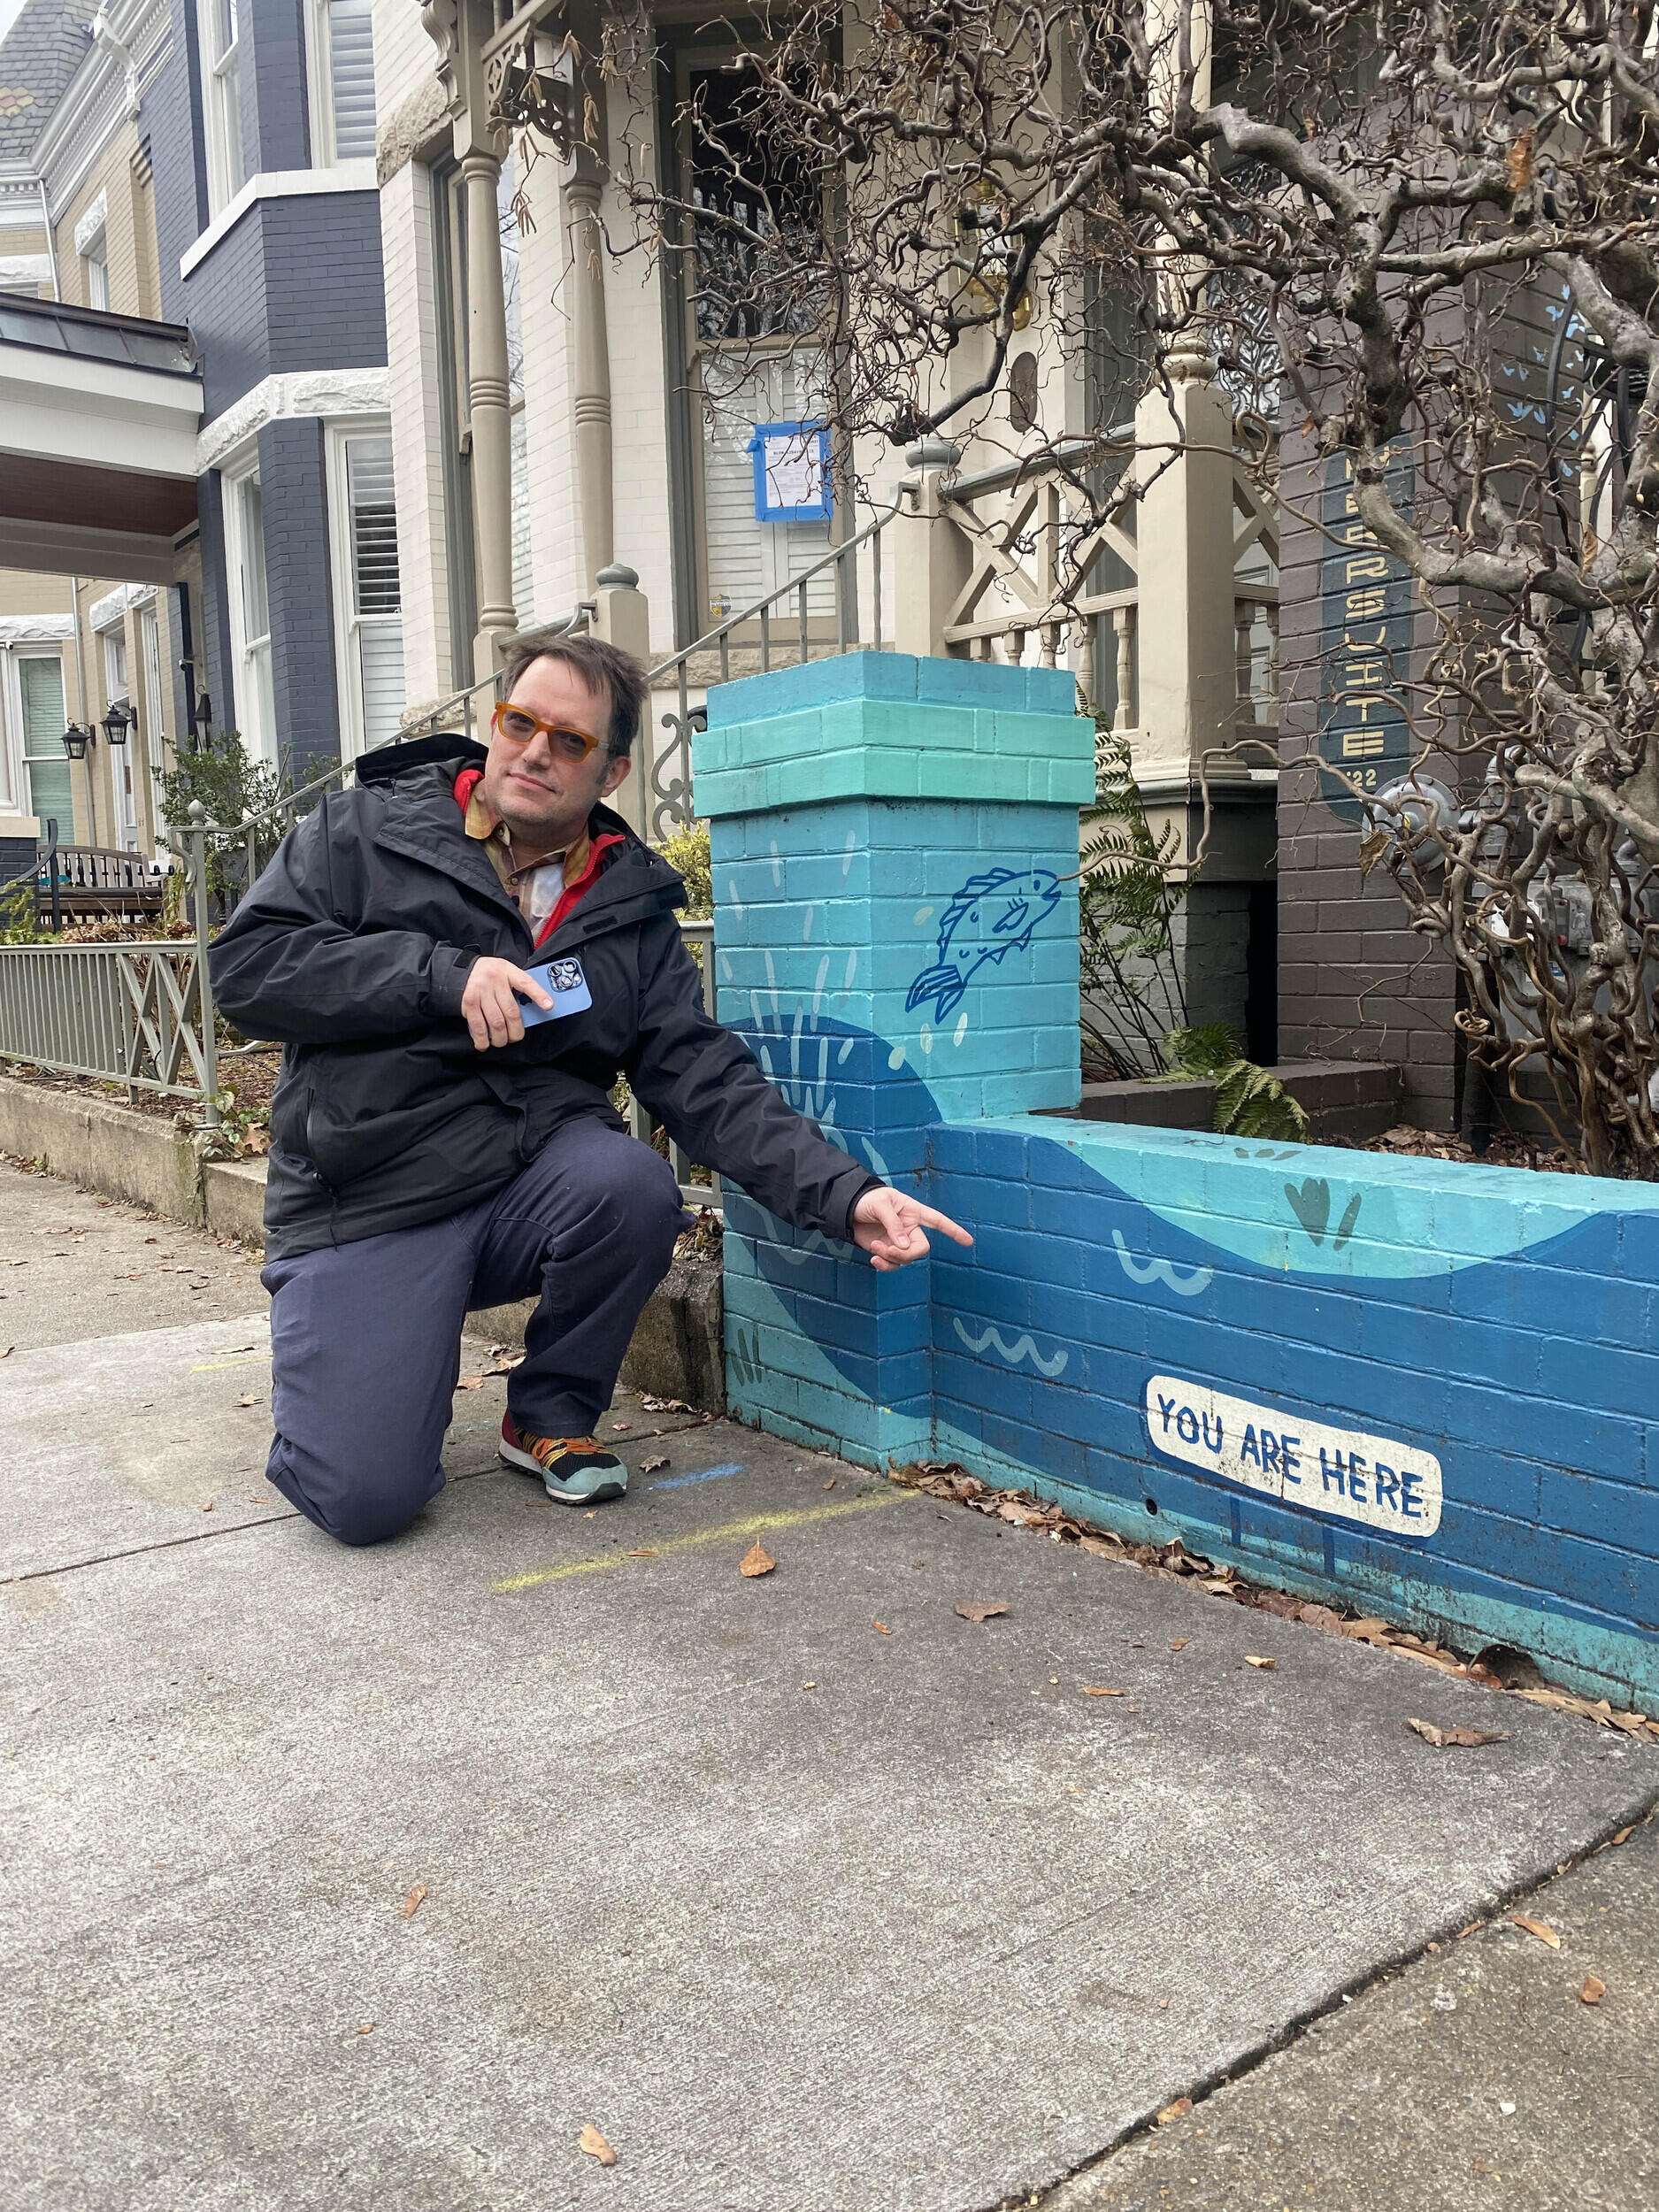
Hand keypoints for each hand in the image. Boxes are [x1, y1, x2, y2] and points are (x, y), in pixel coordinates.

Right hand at [461, 956, 552, 1049]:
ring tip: (501, 1041)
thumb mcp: (506, 974)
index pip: (526, 983)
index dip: (539, 995)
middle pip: (511, 1012)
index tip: (549, 1006)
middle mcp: (494, 980)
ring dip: (500, 1038)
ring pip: (496, 1022)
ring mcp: (481, 991)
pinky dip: (482, 1039)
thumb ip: (517, 989)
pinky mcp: (469, 1002)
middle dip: (516, 1031)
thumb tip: (529, 1013)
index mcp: (508, 971)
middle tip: (515, 1037)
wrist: (464, 970)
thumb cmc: (490, 975)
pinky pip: (478, 1025)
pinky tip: (484, 1043)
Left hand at [851, 1186, 972, 1271]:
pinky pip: (892, 1265)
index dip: (953, 1230)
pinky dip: (884, 1265)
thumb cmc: (867, 1199)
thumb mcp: (880, 1205)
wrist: (846, 1208)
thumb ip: (893, 1224)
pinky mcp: (886, 1250)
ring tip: (873, 1249)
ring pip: (905, 1260)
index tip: (968, 1241)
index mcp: (913, 1212)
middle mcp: (909, 1228)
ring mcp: (897, 1241)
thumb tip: (905, 1246)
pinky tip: (873, 1259)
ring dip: (890, 1259)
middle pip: (920, 1249)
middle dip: (905, 1254)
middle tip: (887, 1250)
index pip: (937, 1221)